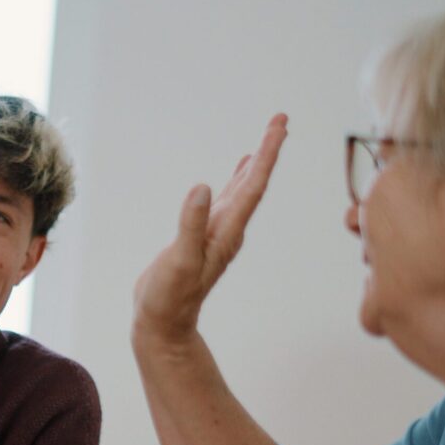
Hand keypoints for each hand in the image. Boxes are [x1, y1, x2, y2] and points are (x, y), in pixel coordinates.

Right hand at [133, 114, 287, 343]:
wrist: (163, 324)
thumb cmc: (169, 298)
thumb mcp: (178, 261)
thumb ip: (190, 225)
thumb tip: (203, 188)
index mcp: (226, 232)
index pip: (252, 186)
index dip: (267, 154)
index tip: (280, 126)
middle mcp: (228, 230)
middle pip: (254, 183)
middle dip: (268, 151)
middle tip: (281, 120)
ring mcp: (217, 233)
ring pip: (242, 191)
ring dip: (255, 165)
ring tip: (266, 140)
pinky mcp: (204, 237)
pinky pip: (227, 202)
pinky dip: (235, 183)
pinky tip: (237, 174)